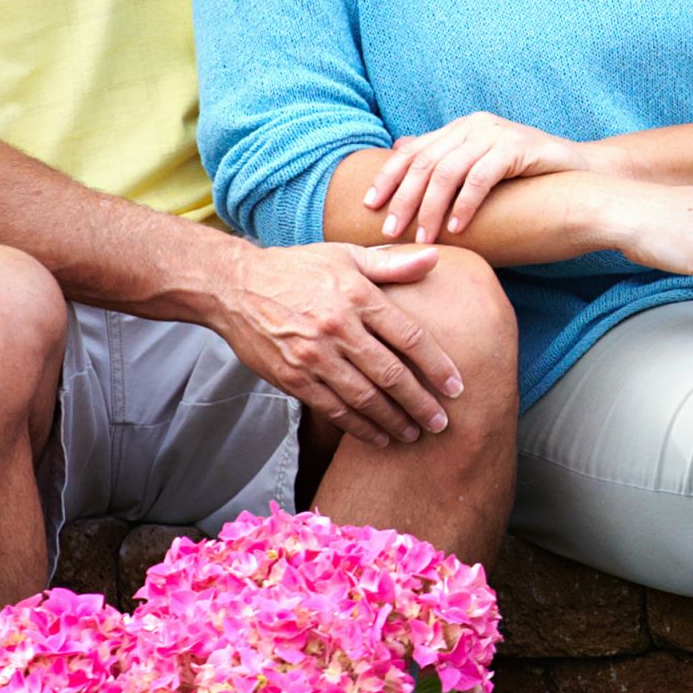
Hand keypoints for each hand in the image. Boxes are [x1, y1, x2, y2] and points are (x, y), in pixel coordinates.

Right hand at [217, 241, 464, 447]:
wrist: (235, 286)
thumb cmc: (297, 269)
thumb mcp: (346, 255)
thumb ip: (392, 263)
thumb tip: (435, 258)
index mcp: (358, 296)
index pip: (410, 337)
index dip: (437, 366)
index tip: (457, 387)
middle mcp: (338, 327)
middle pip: (391, 374)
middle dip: (420, 403)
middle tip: (441, 423)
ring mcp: (314, 355)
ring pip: (364, 398)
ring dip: (393, 420)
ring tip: (414, 434)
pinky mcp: (293, 377)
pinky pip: (333, 409)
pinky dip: (358, 427)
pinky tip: (378, 437)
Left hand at [364, 112, 589, 245]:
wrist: (584, 171)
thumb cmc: (530, 176)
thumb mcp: (482, 165)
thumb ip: (446, 158)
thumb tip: (400, 150)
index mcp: (461, 128)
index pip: (413, 151)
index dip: (387, 177)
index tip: (368, 206)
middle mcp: (474, 125)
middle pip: (425, 162)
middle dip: (403, 199)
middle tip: (390, 231)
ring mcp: (495, 134)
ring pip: (448, 172)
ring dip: (430, 208)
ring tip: (423, 238)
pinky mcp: (517, 147)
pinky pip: (480, 178)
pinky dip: (465, 205)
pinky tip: (456, 228)